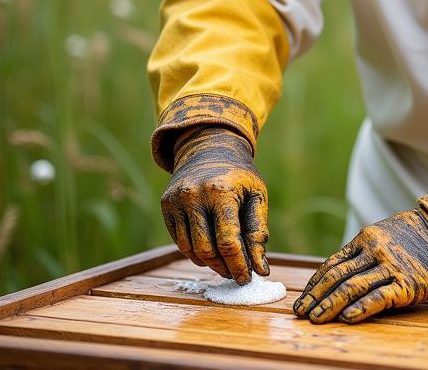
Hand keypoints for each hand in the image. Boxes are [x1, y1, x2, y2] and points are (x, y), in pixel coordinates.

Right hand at [160, 125, 268, 284]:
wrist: (210, 149)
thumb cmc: (239, 176)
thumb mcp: (256, 195)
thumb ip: (258, 232)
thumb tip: (261, 269)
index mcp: (221, 191)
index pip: (228, 241)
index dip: (238, 264)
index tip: (247, 278)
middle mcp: (194, 196)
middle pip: (207, 249)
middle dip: (224, 267)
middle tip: (237, 274)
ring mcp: (177, 201)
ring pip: (191, 249)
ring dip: (209, 263)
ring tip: (225, 264)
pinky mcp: (166, 206)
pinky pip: (180, 241)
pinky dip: (195, 252)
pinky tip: (210, 251)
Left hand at [293, 206, 427, 323]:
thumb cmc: (417, 236)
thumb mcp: (386, 234)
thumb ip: (364, 251)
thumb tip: (337, 272)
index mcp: (367, 238)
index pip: (332, 263)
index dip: (315, 283)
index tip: (303, 298)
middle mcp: (375, 251)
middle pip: (337, 277)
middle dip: (316, 296)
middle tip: (300, 313)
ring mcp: (391, 267)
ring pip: (352, 288)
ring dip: (330, 305)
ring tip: (315, 319)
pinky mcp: (407, 283)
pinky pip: (379, 297)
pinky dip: (361, 309)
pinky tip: (348, 318)